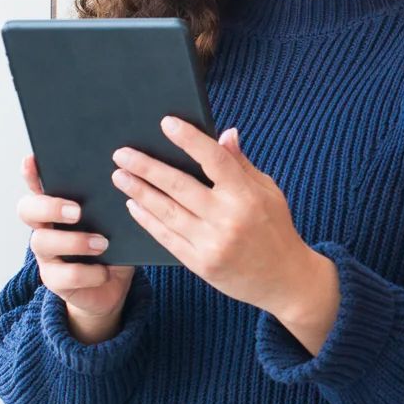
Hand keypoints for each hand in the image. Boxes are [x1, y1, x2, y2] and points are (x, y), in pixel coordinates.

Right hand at [18, 155, 133, 339]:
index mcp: (58, 205)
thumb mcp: (115, 219)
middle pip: (28, 209)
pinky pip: (64, 275)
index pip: (37, 184)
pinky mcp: (54, 280)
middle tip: (78, 211)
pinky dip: (88, 273)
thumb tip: (127, 174)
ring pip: (42, 242)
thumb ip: (111, 200)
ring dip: (74, 241)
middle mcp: (45, 226)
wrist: (113, 285)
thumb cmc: (113, 243)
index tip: (32, 159)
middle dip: (50, 207)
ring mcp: (46, 254)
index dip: (31, 173)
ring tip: (102, 244)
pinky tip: (105, 271)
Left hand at [113, 118, 338, 350]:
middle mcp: (227, 219)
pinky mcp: (200, 264)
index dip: (189, 139)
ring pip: (166, 211)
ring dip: (139, 192)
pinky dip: (147, 219)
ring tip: (120, 176)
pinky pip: (166, 237)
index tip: (167, 123)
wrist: (284, 280)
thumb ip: (241, 164)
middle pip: (179, 186)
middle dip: (146, 167)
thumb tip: (225, 133)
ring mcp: (212, 243)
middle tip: (122, 153)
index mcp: (246, 196)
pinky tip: (133, 205)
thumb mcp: (267, 191)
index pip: (214, 159)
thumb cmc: (276, 228)